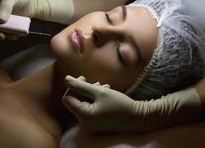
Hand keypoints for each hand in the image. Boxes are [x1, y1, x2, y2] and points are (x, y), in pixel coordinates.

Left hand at [63, 75, 201, 132]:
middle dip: (84, 90)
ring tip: (104, 87)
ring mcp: (90, 125)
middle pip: (75, 101)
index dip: (73, 87)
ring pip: (83, 104)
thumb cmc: (119, 103)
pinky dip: (95, 101)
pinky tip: (106, 93)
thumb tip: (66, 79)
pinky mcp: (97, 125)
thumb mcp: (100, 91)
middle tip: (96, 82)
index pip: (67, 98)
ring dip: (91, 93)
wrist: (138, 118)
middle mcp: (84, 123)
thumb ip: (81, 85)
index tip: (84, 79)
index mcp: (84, 116)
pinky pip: (90, 110)